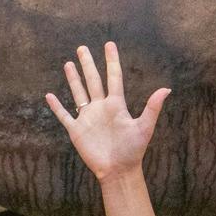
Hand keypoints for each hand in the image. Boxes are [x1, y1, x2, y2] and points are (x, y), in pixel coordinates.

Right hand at [43, 41, 166, 179]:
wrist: (118, 171)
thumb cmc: (133, 151)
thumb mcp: (144, 128)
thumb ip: (152, 108)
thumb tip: (166, 89)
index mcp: (116, 105)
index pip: (113, 77)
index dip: (111, 61)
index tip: (109, 45)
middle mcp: (101, 108)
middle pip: (93, 81)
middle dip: (87, 64)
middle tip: (82, 48)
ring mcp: (88, 118)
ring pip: (79, 93)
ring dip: (73, 79)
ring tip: (68, 63)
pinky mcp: (77, 130)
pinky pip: (64, 116)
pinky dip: (57, 107)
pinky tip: (50, 96)